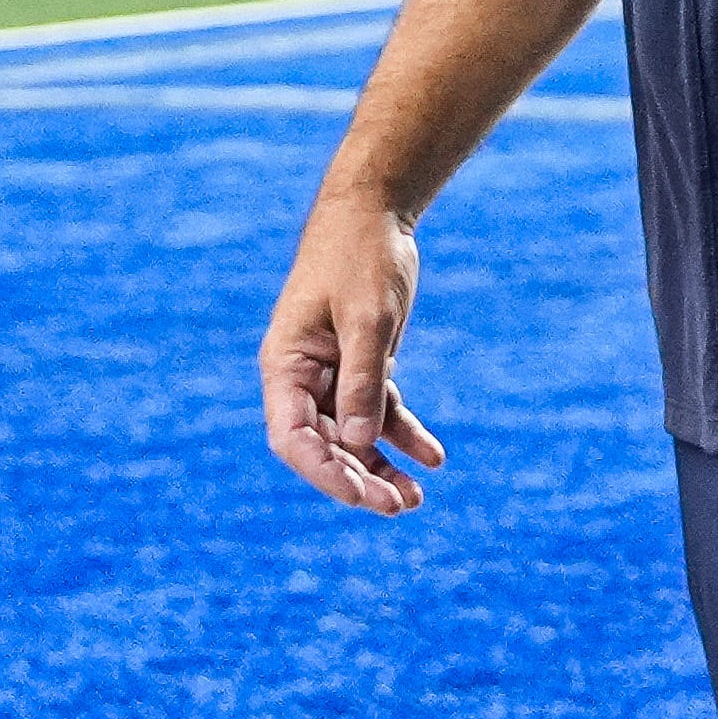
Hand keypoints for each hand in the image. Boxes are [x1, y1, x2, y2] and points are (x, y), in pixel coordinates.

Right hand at [259, 194, 445, 514]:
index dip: (325, 472)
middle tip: (399, 506)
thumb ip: (362, 379)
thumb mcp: (367, 318)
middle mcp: (301, 377)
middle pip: (323, 445)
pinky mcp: (362, 364)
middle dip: (358, 479)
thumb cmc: (360, 257)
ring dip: (379, 467)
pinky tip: (433, 457)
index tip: (363, 494)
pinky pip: (378, 410)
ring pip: (351, 434)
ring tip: (415, 500)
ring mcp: (331, 373)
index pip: (293, 438)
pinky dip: (402, 433)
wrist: (374, 213)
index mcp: (284, 366)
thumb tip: (356, 443)